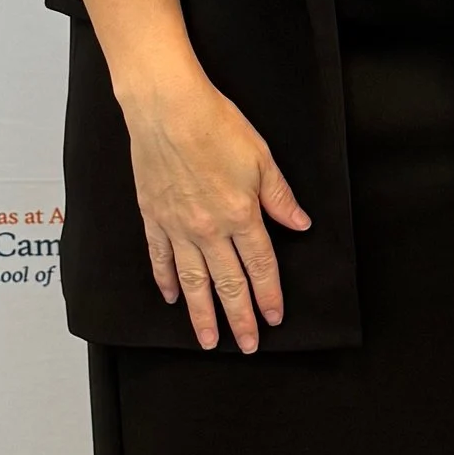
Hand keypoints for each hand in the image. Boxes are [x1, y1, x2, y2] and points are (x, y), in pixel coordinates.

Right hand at [127, 76, 311, 350]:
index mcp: (241, 215)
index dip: (268, 295)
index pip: (260, 266)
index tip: (273, 318)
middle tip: (246, 345)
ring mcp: (178, 226)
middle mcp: (210, 229)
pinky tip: (172, 297)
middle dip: (239, 318)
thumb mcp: (262, 158)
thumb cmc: (215, 124)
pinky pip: (160, 258)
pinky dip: (166, 280)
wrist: (167, 108)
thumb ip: (279, 197)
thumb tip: (299, 223)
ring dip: (202, 314)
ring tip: (209, 340)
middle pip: (228, 283)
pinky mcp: (153, 217)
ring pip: (193, 281)